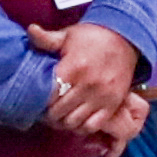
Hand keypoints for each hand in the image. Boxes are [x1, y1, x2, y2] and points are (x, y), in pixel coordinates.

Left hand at [45, 27, 151, 150]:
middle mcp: (87, 85)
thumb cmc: (92, 37)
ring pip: (74, 122)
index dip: (40, 100)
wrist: (126, 38)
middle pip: (59, 112)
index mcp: (74, 68)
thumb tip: (31, 30)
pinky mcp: (113, 104)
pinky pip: (93, 126)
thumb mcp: (68, 35)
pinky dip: (81, 127)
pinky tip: (76, 119)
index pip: (49, 95)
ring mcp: (102, 97)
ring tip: (59, 116)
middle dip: (49, 114)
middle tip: (46, 111)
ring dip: (63, 122)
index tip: (37, 99)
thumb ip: (47, 39)